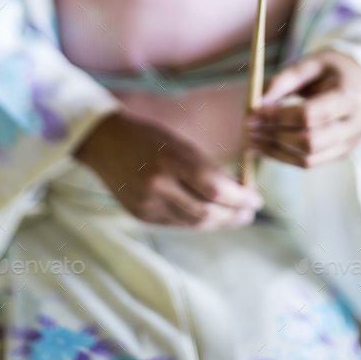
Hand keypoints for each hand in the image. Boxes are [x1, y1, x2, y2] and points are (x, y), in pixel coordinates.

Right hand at [75, 111, 263, 228]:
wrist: (104, 142)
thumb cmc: (147, 136)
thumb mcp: (180, 144)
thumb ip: (205, 168)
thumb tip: (236, 190)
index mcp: (171, 160)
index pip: (216, 188)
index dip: (240, 198)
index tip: (256, 199)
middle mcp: (158, 185)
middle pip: (207, 212)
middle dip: (234, 215)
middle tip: (250, 213)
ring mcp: (147, 204)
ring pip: (193, 223)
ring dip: (219, 222)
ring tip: (236, 218)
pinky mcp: (140, 215)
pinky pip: (176, 223)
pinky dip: (196, 222)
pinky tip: (209, 217)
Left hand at [246, 49, 360, 167]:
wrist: (356, 79)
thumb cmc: (329, 68)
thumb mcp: (307, 63)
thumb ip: (282, 81)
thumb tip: (255, 104)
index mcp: (350, 96)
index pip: (310, 115)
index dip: (278, 116)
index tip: (252, 112)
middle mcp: (356, 125)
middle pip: (309, 141)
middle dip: (274, 135)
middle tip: (247, 126)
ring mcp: (350, 144)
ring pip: (308, 158)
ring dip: (274, 150)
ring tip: (250, 139)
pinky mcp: (340, 154)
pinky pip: (308, 163)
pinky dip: (282, 157)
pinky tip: (263, 147)